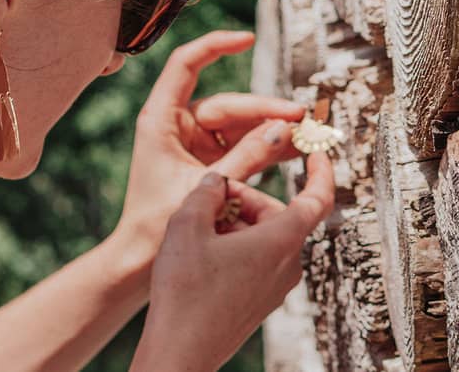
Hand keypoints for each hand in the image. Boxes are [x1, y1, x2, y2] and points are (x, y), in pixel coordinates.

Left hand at [113, 31, 305, 267]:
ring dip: (271, 132)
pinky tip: (295, 150)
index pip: (186, 65)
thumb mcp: (207, 186)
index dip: (216, 46)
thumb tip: (285, 129)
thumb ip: (247, 157)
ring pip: (240, 127)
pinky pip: (242, 147)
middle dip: (265, 112)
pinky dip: (265, 150)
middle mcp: (176, 125)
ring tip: (307, 136)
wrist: (141, 259)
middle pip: (228, 104)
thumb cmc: (157, 223)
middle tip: (302, 121)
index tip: (246, 39)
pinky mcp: (208, 163)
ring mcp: (193, 144)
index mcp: (160, 119)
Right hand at [129, 154, 334, 371]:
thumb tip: (215, 180)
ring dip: (235, 223)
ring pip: (263, 237)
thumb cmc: (186, 289)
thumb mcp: (187, 226)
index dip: (320, 170)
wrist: (181, 349)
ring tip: (196, 228)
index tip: (317, 151)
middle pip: (277, 214)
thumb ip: (205, 191)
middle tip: (209, 198)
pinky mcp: (259, 300)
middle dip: (246, 199)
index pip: (317, 197)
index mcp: (281, 241)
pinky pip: (255, 260)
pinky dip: (233, 245)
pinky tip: (199, 251)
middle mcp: (287, 264)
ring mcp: (275, 286)